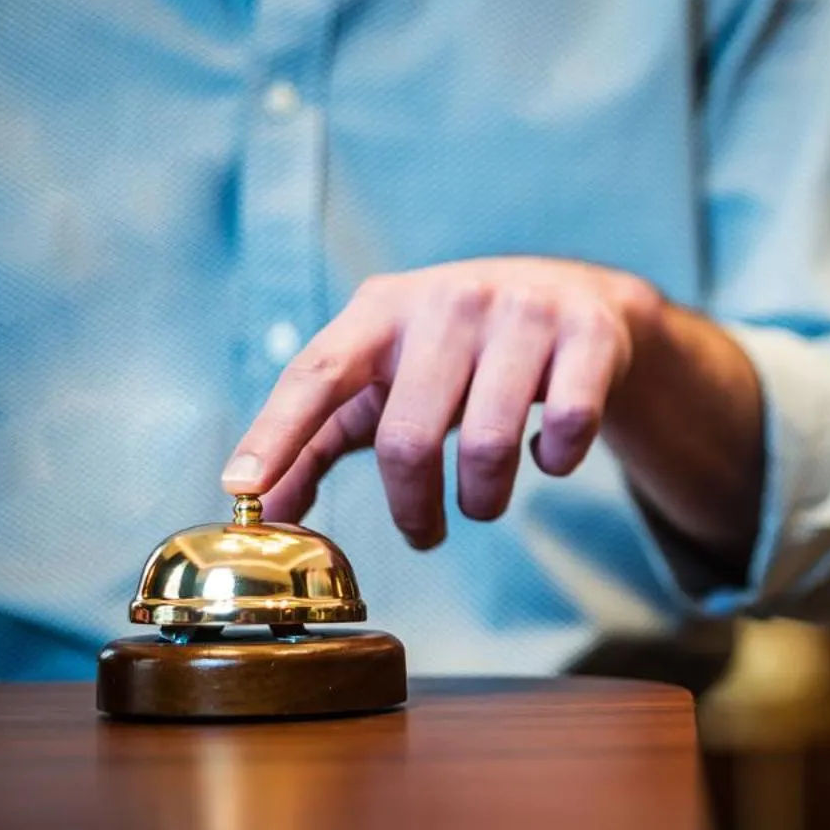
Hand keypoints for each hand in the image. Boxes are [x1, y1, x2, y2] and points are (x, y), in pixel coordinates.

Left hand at [223, 258, 663, 548]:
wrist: (572, 295)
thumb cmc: (454, 352)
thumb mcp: (382, 377)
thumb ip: (315, 441)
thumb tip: (258, 512)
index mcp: (382, 309)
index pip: (317, 373)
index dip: (277, 433)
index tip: (242, 488)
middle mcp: (449, 301)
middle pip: (409, 437)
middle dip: (414, 508)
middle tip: (424, 534)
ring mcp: (523, 313)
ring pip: (490, 444)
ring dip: (484, 500)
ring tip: (483, 503)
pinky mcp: (587, 334)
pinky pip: (566, 428)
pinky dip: (554, 462)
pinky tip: (545, 453)